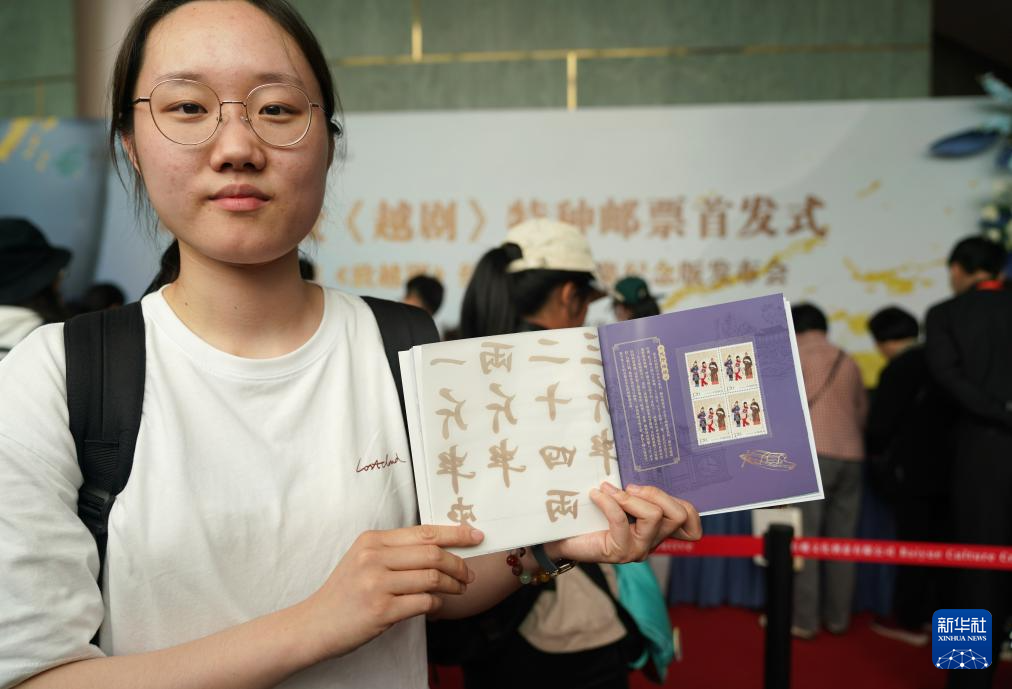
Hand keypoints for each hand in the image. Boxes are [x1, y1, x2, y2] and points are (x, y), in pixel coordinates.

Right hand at [298, 524, 482, 660]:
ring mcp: (377, 584)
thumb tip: (440, 547)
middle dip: (459, 564)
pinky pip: (424, 602)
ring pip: (432, 578)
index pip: (424, 532)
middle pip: (433, 554)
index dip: (455, 533)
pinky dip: (437, 604)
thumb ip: (396, 551)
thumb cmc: (344, 593)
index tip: (475, 536)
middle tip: (470, 574)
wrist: (314, 624)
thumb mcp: (363, 560)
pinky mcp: (381, 611)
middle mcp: (374, 558)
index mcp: (372, 540)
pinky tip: (437, 606)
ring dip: (453, 585)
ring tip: (459, 589)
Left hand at [551, 483, 700, 563]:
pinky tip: (596, 495)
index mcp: (657, 528)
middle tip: (629, 487)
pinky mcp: (620, 552)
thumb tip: (632, 462)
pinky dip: (609, 502)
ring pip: (654, 516)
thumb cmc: (589, 517)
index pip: (690, 523)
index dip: (687, 507)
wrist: (562, 539)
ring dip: (631, 497)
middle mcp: (653, 540)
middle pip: (678, 514)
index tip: (652, 491)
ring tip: (610, 490)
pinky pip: (622, 520)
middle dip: (655, 493)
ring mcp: (639, 548)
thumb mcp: (616, 499)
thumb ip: (632, 489)